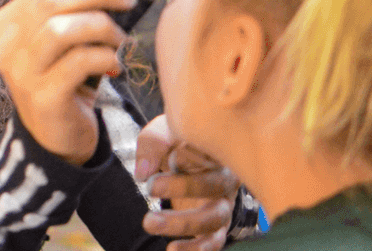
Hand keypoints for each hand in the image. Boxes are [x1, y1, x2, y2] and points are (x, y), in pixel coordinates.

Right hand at [0, 0, 137, 164]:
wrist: (57, 139)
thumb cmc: (67, 79)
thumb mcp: (64, 39)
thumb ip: (77, 8)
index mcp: (8, 23)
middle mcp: (6, 45)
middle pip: (53, 0)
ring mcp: (21, 73)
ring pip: (61, 29)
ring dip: (101, 27)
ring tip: (121, 39)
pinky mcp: (42, 97)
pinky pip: (78, 62)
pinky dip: (104, 56)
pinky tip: (114, 64)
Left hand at [135, 116, 238, 250]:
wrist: (187, 157)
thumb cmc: (177, 142)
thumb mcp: (163, 132)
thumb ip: (153, 145)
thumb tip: (143, 173)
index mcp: (219, 150)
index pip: (214, 152)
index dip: (193, 156)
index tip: (170, 154)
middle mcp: (228, 179)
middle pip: (216, 185)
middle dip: (183, 188)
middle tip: (150, 187)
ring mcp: (224, 205)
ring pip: (214, 218)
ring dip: (182, 223)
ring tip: (149, 222)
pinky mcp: (216, 227)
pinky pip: (214, 242)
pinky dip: (196, 249)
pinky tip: (171, 250)